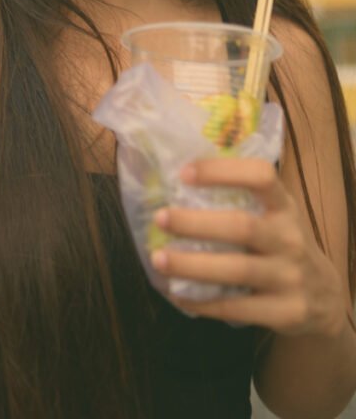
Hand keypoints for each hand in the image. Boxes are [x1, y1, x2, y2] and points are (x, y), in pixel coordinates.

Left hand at [150, 158, 347, 336]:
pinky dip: (203, 302)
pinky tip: (178, 294)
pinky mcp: (287, 312)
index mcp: (283, 207)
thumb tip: (169, 183)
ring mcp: (290, 276)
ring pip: (237, 270)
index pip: (261, 176)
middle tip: (159, 218)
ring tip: (158, 259)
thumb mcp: (273, 216)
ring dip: (192, 265)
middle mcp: (290, 238)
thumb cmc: (281, 244)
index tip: (183, 172)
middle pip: (241, 226)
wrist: (326, 298)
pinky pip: (238, 307)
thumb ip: (238, 199)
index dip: (222, 171)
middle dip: (195, 223)